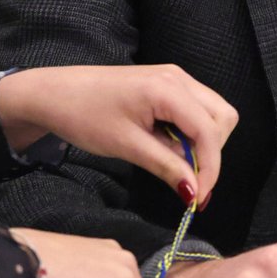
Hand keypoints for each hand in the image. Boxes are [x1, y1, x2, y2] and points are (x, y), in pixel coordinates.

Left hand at [0, 64, 236, 206]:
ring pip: (212, 113)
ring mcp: (172, 78)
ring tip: (172, 161)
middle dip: (212, 152)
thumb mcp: (127, 146)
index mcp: (168, 88)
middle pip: (222, 117)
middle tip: (186, 178)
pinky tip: (166, 146)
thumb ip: (166, 166)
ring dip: (202, 142)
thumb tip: (195, 193)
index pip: (210, 132)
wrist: (54, 94)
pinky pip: (194, 110)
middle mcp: (177, 77)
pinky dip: (190, 132)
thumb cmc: (84, 115)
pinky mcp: (165, 84)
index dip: (210, 169)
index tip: (198, 199)